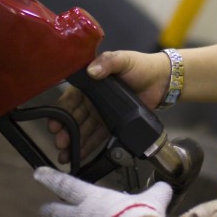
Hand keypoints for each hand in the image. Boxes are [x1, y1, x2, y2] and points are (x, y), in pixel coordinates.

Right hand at [48, 50, 169, 162]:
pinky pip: (99, 137)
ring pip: (84, 130)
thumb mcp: (123, 59)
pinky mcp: (114, 124)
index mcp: (91, 84)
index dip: (61, 112)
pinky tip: (80, 157)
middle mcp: (94, 100)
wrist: (162, 80)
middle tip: (60, 143)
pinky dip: (89, 147)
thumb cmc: (141, 66)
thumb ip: (108, 62)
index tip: (54, 124)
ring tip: (65, 155)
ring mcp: (103, 113)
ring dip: (74, 143)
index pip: (70, 99)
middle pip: (74, 118)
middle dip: (65, 132)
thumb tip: (93, 71)